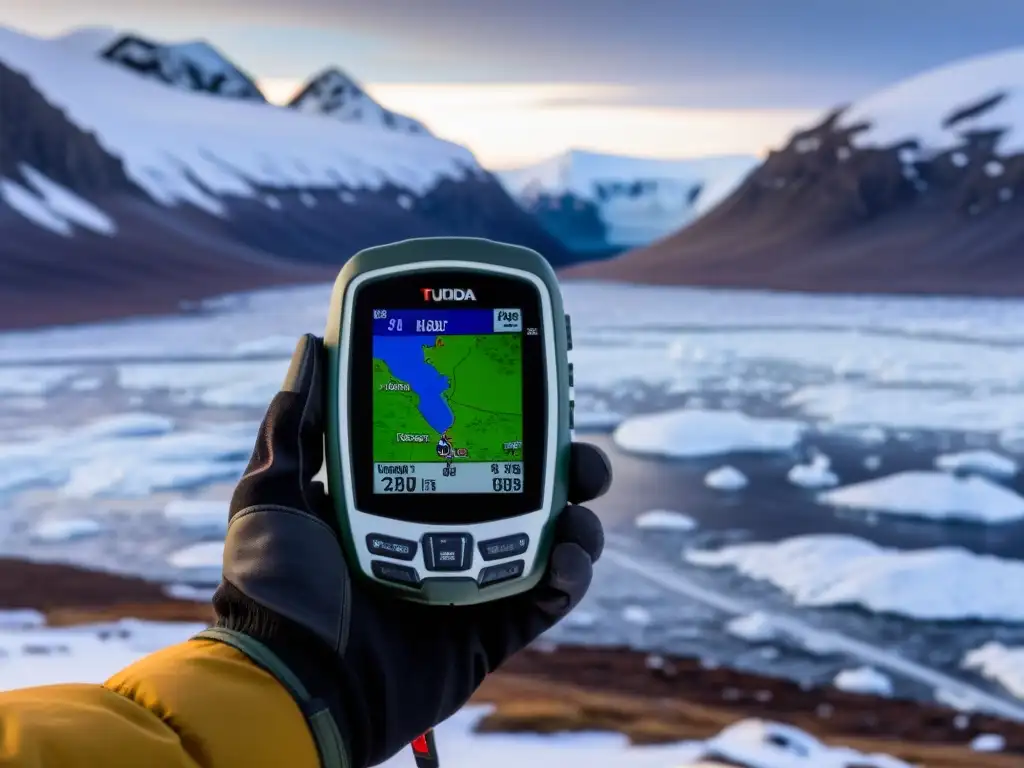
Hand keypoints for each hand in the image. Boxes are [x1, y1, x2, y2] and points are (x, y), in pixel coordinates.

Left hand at [213, 334, 611, 766]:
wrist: (291, 678)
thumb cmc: (276, 585)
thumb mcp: (273, 490)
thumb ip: (295, 422)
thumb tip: (311, 346)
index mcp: (400, 498)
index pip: (470, 449)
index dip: (509, 425)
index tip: (532, 396)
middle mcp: (441, 534)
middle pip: (524, 491)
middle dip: (563, 470)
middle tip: (577, 460)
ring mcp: (468, 582)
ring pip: (547, 541)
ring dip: (577, 521)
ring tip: (575, 513)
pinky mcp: (489, 631)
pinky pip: (547, 600)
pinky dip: (571, 577)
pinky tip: (567, 557)